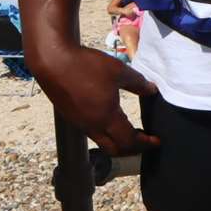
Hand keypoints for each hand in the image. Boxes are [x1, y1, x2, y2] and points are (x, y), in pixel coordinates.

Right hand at [32, 44, 158, 155]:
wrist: (52, 61)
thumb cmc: (86, 66)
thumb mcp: (119, 71)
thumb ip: (138, 83)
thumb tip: (152, 90)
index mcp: (106, 118)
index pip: (128, 141)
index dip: (145, 143)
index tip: (157, 141)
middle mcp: (91, 126)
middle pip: (114, 149)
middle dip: (132, 149)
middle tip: (145, 141)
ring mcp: (79, 123)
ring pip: (102, 142)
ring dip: (119, 141)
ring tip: (131, 131)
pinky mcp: (71, 116)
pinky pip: (92, 132)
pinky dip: (107, 133)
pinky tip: (112, 119)